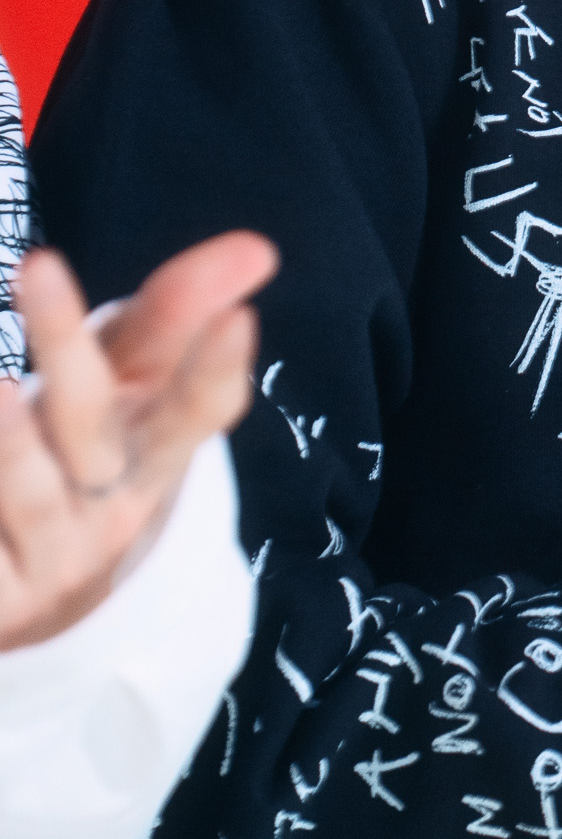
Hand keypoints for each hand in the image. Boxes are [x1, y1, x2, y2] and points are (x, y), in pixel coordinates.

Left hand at [0, 233, 273, 652]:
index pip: (198, 407)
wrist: (37, 590)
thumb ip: (180, 308)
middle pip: (90, 423)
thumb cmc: (83, 446)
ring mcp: (51, 554)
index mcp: (154, 449)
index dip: (217, 367)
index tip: (239, 317)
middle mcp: (109, 503)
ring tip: (0, 387)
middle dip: (65, 342)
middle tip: (38, 264)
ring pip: (32, 496)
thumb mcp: (131, 377)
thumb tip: (258, 248)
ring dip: (13, 447)